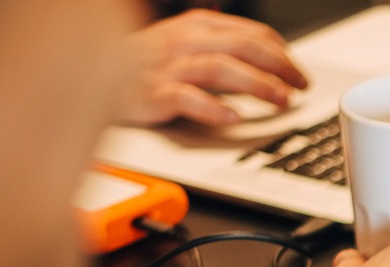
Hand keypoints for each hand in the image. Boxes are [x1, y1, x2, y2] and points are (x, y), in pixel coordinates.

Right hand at [119, 11, 310, 126]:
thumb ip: (221, 50)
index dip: (281, 52)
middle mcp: (184, 41)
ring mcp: (167, 66)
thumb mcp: (183, 45)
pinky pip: (185, 98)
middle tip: (300, 86)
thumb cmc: (143, 64)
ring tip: (280, 100)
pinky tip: (232, 118)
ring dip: (256, 85)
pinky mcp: (151, 93)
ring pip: (221, 68)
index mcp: (195, 26)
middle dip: (278, 66)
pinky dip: (212, 108)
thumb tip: (266, 67)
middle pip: (243, 46)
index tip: (299, 72)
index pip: (250, 33)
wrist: (90, 75)